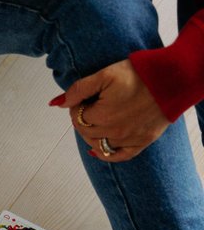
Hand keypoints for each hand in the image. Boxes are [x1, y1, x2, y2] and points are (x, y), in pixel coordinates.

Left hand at [53, 59, 168, 162]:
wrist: (172, 79)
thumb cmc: (139, 74)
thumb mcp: (105, 74)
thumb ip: (79, 89)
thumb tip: (57, 103)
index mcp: (102, 116)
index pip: (76, 117)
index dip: (77, 106)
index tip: (86, 97)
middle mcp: (114, 132)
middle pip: (85, 132)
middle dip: (83, 119)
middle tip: (91, 106)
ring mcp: (128, 140)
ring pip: (98, 145)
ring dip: (92, 134)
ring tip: (97, 120)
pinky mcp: (142, 142)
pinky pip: (119, 156)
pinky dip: (106, 154)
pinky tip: (97, 150)